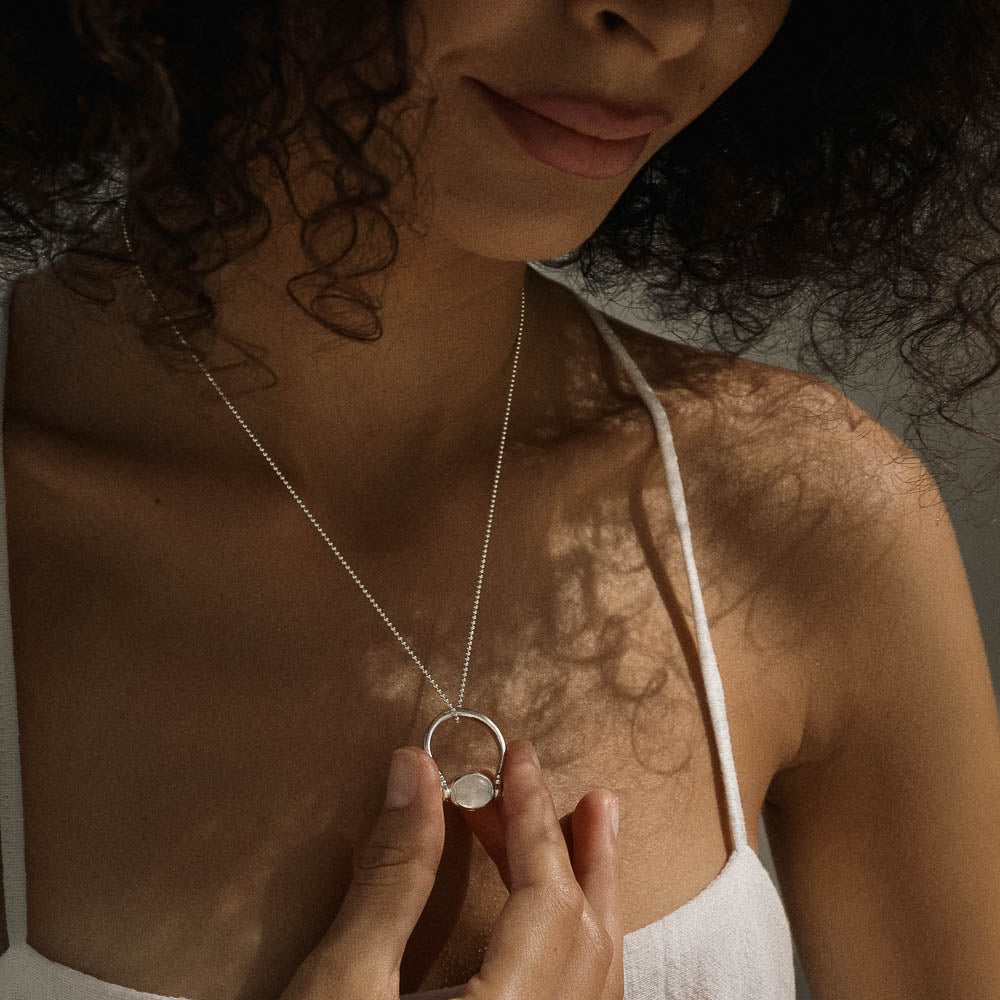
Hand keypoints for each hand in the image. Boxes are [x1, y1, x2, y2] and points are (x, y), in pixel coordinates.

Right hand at [277, 739, 623, 999]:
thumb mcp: (342, 984)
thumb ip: (392, 875)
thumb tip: (414, 772)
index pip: (544, 897)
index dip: (532, 817)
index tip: (518, 757)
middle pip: (592, 939)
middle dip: (586, 857)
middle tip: (591, 797)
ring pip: (599, 981)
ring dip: (594, 901)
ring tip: (590, 841)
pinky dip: (580, 952)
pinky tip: (564, 927)